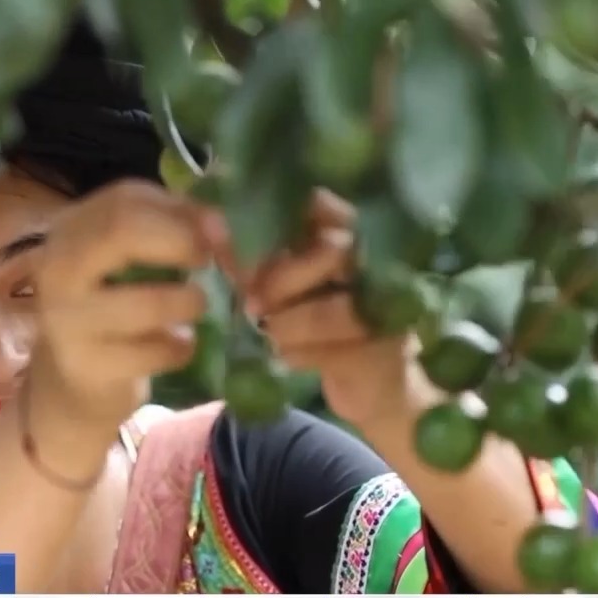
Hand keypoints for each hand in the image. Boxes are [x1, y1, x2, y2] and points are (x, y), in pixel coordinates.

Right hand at [32, 180, 212, 436]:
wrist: (71, 384)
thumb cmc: (111, 309)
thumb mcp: (130, 260)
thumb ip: (173, 229)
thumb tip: (218, 227)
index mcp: (71, 230)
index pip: (126, 198)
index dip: (181, 211)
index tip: (216, 234)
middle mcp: (59, 266)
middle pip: (122, 228)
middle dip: (181, 242)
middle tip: (206, 264)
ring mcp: (67, 318)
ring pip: (145, 301)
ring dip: (188, 303)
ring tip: (194, 307)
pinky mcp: (86, 365)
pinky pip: (152, 352)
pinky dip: (180, 348)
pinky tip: (180, 346)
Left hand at [243, 190, 423, 429]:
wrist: (383, 393)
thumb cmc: (330, 332)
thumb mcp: (288, 291)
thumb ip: (254, 263)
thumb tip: (208, 230)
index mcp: (356, 237)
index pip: (322, 205)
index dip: (278, 216)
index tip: (241, 236)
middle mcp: (381, 265)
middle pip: (332, 251)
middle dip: (282, 276)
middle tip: (251, 301)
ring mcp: (388, 310)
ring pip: (332, 307)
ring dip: (288, 322)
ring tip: (268, 332)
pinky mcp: (383, 356)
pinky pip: (331, 351)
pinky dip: (297, 353)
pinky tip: (284, 358)